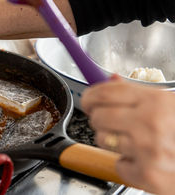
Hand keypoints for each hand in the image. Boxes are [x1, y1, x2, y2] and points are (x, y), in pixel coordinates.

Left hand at [81, 75, 174, 193]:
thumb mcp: (169, 103)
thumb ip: (138, 93)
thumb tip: (111, 80)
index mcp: (155, 101)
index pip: (104, 93)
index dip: (90, 96)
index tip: (89, 100)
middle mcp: (149, 124)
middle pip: (97, 117)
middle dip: (100, 119)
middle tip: (112, 122)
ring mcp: (147, 151)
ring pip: (103, 141)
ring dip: (113, 141)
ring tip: (136, 142)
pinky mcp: (148, 176)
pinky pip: (118, 165)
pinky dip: (128, 164)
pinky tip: (144, 159)